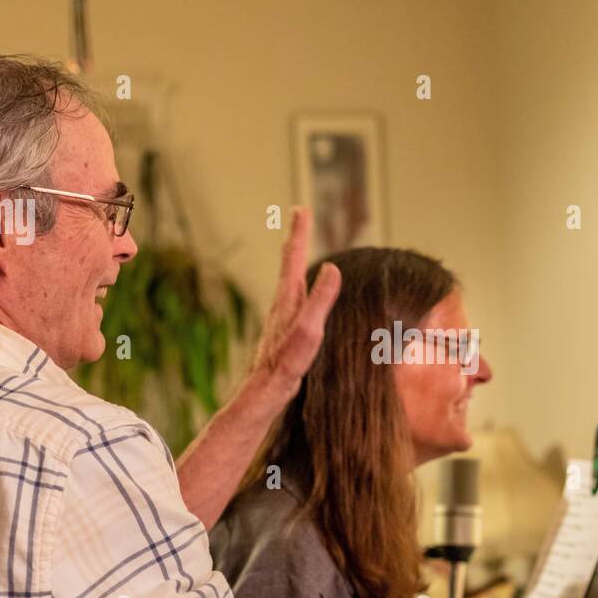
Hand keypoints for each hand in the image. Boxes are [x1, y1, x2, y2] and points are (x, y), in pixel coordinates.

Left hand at [248, 207, 341, 407]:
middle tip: (299, 217)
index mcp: (289, 296)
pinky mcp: (286, 328)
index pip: (294, 256)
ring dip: (295, 259)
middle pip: (290, 262)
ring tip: (298, 247)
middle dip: (296, 238)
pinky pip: (295, 296)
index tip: (301, 209)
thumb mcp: (309, 328)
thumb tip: (331, 267)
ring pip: (290, 279)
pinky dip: (299, 283)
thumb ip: (320, 299)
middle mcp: (283, 301)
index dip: (300, 232)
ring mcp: (283, 315)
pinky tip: (301, 294)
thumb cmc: (287, 361)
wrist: (266, 388)